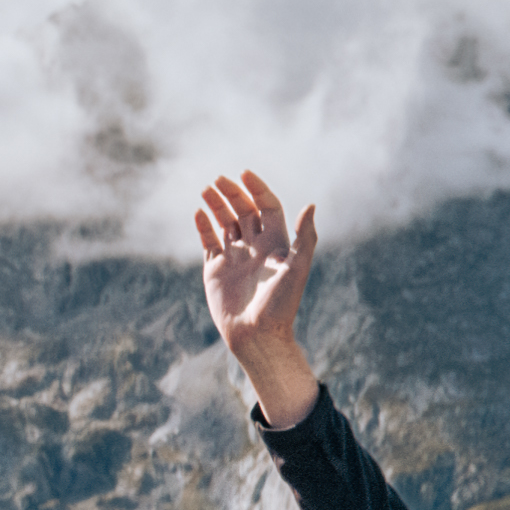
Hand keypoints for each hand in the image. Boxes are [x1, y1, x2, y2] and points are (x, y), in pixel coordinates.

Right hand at [191, 173, 321, 424]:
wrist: (257, 335)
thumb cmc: (281, 304)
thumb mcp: (298, 268)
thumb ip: (305, 237)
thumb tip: (311, 205)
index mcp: (277, 243)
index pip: (267, 206)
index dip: (257, 189)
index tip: (244, 174)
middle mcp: (256, 246)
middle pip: (244, 210)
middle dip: (232, 193)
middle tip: (219, 180)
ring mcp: (234, 256)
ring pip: (225, 222)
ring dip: (216, 205)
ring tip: (206, 189)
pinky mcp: (216, 268)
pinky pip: (208, 241)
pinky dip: (203, 226)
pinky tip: (198, 212)